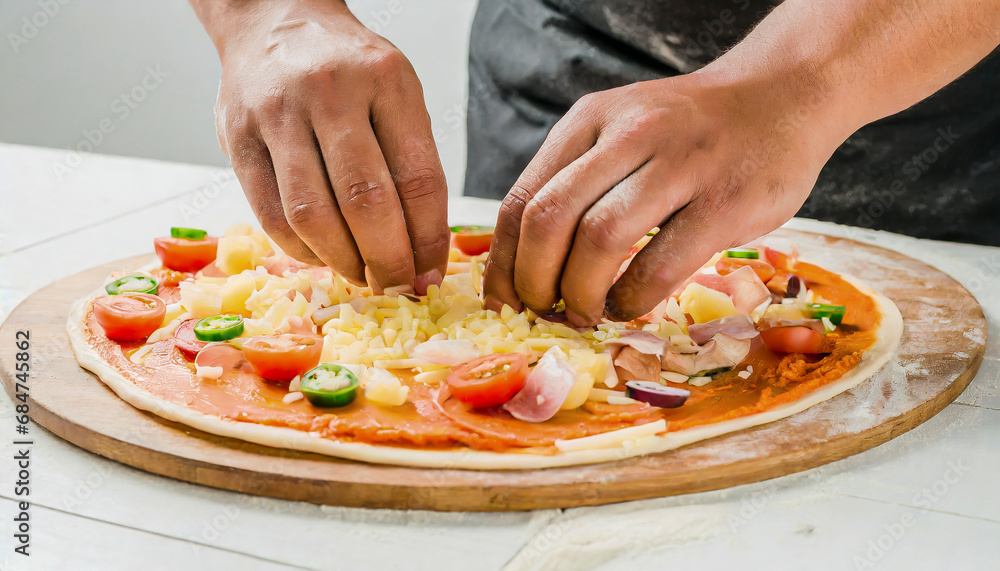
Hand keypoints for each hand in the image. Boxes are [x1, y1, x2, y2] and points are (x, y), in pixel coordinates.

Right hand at [202, 0, 447, 293]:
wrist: (275, 21)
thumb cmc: (349, 70)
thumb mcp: (397, 95)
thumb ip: (411, 164)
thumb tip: (423, 256)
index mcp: (386, 80)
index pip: (418, 179)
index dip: (428, 240)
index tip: (430, 274)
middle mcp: (330, 92)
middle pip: (365, 202)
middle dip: (387, 261)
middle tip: (397, 286)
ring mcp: (277, 114)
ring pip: (312, 215)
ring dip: (342, 261)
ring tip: (360, 274)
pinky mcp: (237, 138)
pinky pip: (271, 215)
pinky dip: (301, 249)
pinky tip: (321, 254)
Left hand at [483, 71, 847, 324]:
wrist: (784, 96)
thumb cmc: (692, 131)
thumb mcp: (621, 130)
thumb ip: (577, 180)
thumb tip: (525, 263)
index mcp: (589, 120)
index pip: (521, 199)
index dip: (503, 263)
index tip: (504, 300)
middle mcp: (628, 134)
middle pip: (548, 220)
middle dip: (534, 282)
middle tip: (545, 311)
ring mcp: (679, 166)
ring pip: (598, 240)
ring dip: (580, 294)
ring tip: (586, 312)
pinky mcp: (724, 203)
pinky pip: (659, 266)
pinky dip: (631, 299)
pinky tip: (628, 305)